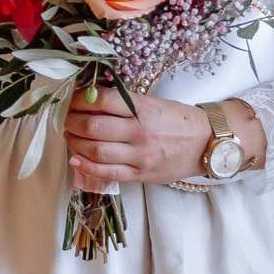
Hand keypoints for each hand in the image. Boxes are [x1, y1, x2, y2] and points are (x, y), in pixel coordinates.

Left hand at [62, 93, 262, 190]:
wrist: (208, 143)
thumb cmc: (178, 121)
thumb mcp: (153, 104)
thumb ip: (125, 103)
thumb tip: (91, 98)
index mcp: (143, 109)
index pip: (102, 100)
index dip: (79, 99)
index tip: (71, 99)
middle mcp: (139, 132)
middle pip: (93, 126)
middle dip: (71, 122)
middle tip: (65, 118)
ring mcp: (140, 155)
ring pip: (96, 151)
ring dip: (75, 143)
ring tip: (69, 136)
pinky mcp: (141, 174)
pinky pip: (107, 173)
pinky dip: (86, 167)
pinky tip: (75, 160)